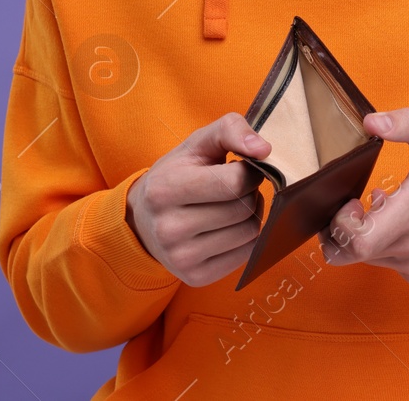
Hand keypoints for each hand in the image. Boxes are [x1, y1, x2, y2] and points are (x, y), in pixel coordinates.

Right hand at [124, 112, 270, 286]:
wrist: (144, 219)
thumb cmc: (177, 174)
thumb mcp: (197, 143)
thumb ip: (231, 129)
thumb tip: (264, 148)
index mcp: (165, 189)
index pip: (234, 182)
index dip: (249, 172)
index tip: (240, 168)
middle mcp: (168, 228)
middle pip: (243, 208)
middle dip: (250, 193)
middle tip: (236, 188)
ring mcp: (180, 257)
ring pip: (249, 231)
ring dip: (251, 214)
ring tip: (232, 206)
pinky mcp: (195, 277)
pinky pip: (247, 254)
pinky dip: (246, 238)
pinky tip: (229, 227)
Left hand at [318, 107, 408, 287]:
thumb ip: (404, 124)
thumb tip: (369, 121)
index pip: (357, 241)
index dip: (341, 224)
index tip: (351, 200)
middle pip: (351, 253)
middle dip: (343, 229)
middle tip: (357, 206)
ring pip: (369, 259)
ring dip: (367, 235)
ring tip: (389, 207)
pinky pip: (388, 265)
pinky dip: (386, 247)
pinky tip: (403, 225)